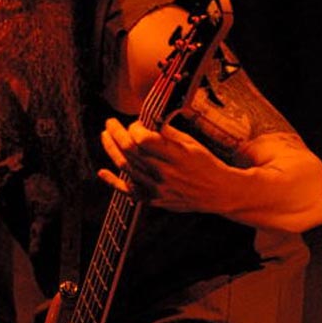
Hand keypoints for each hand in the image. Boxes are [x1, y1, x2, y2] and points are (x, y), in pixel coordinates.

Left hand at [98, 118, 235, 213]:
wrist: (219, 193)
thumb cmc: (206, 164)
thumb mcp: (191, 143)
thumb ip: (166, 133)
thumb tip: (144, 122)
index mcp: (176, 156)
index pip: (143, 140)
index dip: (133, 128)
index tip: (135, 123)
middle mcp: (165, 173)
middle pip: (130, 152)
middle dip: (116, 134)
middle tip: (110, 123)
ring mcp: (158, 189)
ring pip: (126, 168)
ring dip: (111, 150)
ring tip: (105, 137)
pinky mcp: (154, 200)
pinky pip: (128, 191)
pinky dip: (113, 182)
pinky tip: (102, 172)